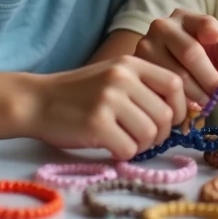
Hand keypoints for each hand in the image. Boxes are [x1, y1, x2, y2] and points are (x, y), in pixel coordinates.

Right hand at [33, 56, 187, 160]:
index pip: (175, 84)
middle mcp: (122, 78)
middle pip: (165, 115)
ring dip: (141, 146)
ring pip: (150, 134)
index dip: (180, 107)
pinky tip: (110, 146)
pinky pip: (128, 149)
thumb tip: (181, 115)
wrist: (36, 101)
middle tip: (142, 139)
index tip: (170, 122)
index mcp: (130, 64)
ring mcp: (108, 100)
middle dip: (159, 135)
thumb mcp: (112, 76)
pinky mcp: (96, 124)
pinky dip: (123, 154)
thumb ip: (143, 87)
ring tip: (124, 141)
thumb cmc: (79, 94)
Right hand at [135, 9, 217, 105]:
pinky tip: (185, 108)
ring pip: (173, 75)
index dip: (212, 31)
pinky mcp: (134, 69)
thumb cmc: (201, 59)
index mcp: (185, 18)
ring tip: (204, 103)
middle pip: (190, 53)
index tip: (217, 40)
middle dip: (209, 78)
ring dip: (194, 94)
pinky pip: (158, 90)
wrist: (163, 71)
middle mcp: (161, 26)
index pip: (203, 22)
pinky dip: (175, 102)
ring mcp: (144, 46)